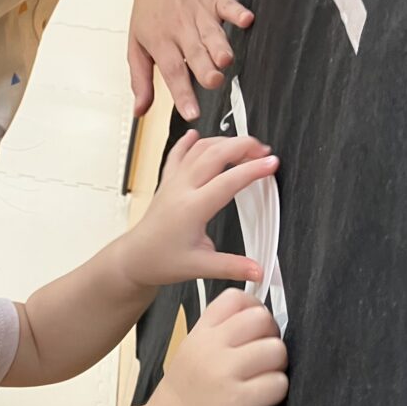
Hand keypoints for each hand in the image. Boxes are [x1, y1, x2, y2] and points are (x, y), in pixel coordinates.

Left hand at [123, 131, 276, 286]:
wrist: (134, 259)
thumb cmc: (160, 261)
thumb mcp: (200, 268)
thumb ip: (232, 267)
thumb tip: (258, 271)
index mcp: (192, 208)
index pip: (228, 181)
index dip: (253, 170)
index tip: (272, 164)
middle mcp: (181, 189)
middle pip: (214, 154)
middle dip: (243, 146)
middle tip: (265, 151)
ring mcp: (173, 183)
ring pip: (198, 149)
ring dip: (224, 142)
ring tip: (245, 146)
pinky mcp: (167, 182)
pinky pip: (177, 154)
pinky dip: (189, 142)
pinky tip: (195, 134)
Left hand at [129, 0, 253, 119]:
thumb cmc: (150, 13)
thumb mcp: (136, 47)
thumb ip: (140, 81)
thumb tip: (140, 111)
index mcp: (161, 43)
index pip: (172, 71)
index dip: (182, 93)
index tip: (191, 112)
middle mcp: (180, 29)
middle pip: (194, 52)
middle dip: (204, 68)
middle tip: (213, 82)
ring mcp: (199, 13)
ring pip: (212, 32)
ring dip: (219, 45)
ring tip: (225, 60)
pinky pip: (228, 4)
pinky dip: (237, 11)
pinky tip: (245, 19)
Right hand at [149, 288, 287, 405]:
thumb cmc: (184, 393)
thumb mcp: (191, 350)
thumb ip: (219, 333)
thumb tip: (260, 318)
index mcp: (200, 333)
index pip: (235, 299)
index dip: (254, 308)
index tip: (256, 326)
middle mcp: (211, 348)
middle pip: (262, 319)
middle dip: (271, 337)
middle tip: (263, 355)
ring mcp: (225, 373)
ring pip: (276, 350)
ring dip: (277, 366)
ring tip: (262, 377)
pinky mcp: (240, 400)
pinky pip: (278, 383)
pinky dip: (276, 391)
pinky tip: (260, 396)